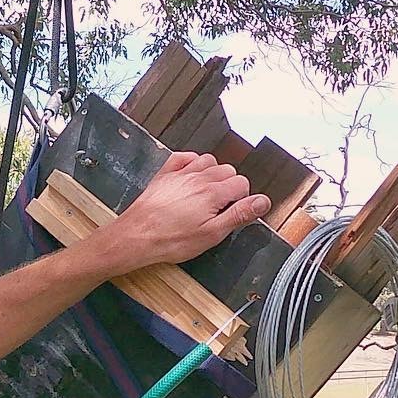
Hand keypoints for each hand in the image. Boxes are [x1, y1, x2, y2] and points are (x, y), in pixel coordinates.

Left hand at [112, 151, 270, 269]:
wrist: (136, 237)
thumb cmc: (170, 240)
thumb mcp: (212, 234)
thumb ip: (239, 215)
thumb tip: (262, 202)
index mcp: (213, 192)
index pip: (242, 183)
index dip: (242, 199)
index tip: (233, 211)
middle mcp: (198, 177)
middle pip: (227, 171)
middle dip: (229, 187)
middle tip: (220, 207)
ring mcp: (180, 174)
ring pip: (208, 161)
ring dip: (212, 174)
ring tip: (207, 195)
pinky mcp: (164, 175)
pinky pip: (183, 157)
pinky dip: (191, 163)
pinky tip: (191, 176)